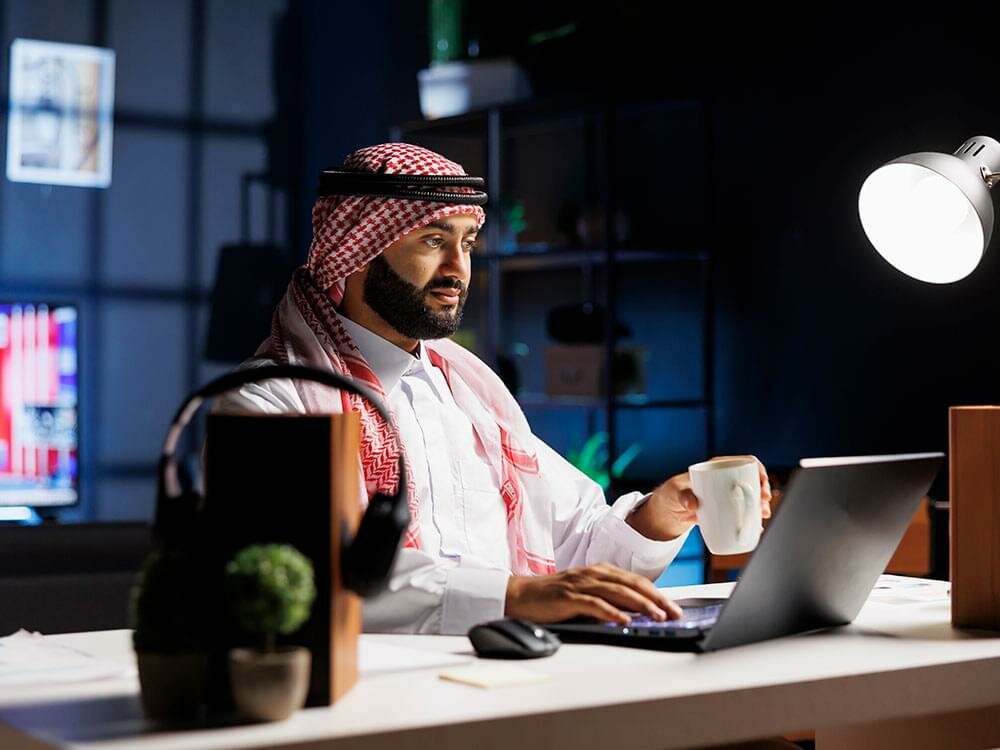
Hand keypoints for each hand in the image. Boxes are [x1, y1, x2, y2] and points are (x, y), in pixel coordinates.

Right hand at [504, 563, 682, 624]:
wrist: (521, 595)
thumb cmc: (553, 597)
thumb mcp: (585, 593)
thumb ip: (607, 598)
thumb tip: (635, 613)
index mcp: (599, 571)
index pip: (635, 580)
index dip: (656, 593)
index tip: (673, 607)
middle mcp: (593, 573)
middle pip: (631, 583)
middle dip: (656, 598)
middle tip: (674, 612)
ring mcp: (580, 584)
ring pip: (617, 592)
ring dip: (640, 604)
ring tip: (657, 616)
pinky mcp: (568, 596)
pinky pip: (594, 604)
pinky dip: (611, 612)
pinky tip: (623, 621)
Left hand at [628, 455, 772, 541]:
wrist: (667, 513)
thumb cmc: (671, 495)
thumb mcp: (675, 493)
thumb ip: (684, 497)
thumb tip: (694, 503)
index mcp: (715, 468)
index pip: (743, 463)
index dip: (758, 471)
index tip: (761, 484)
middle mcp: (723, 479)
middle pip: (751, 480)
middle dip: (762, 491)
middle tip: (763, 505)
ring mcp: (725, 494)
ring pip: (749, 496)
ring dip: (760, 505)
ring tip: (762, 516)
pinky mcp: (724, 509)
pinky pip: (742, 510)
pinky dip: (751, 518)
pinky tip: (756, 526)